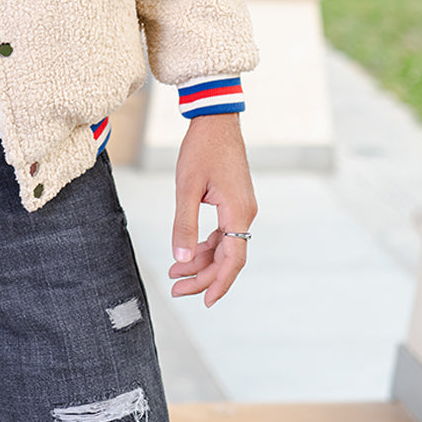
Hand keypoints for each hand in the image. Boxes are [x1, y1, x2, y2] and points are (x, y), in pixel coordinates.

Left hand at [168, 112, 255, 306]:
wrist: (216, 119)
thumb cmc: (201, 148)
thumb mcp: (186, 186)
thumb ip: (184, 224)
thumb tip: (181, 258)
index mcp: (238, 212)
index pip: (232, 260)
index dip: (218, 283)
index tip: (204, 302)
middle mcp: (245, 213)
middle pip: (228, 257)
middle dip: (203, 276)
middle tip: (176, 289)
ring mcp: (242, 207)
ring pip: (225, 246)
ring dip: (202, 261)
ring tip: (175, 272)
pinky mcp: (235, 201)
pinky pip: (223, 232)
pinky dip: (206, 244)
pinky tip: (188, 251)